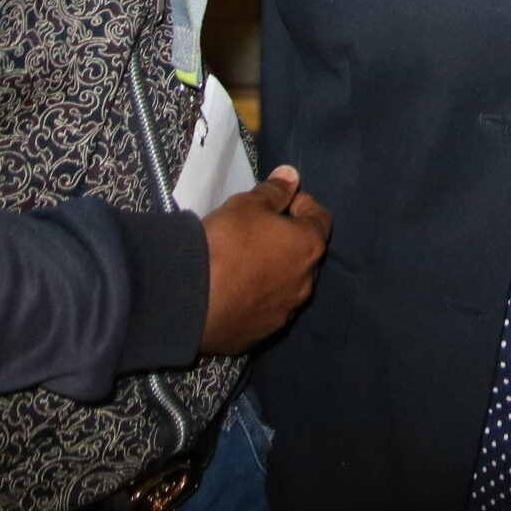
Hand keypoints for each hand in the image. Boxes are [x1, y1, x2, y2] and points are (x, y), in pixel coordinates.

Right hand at [199, 167, 330, 354]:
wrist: (189, 301)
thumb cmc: (225, 244)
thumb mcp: (247, 205)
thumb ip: (274, 191)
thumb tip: (292, 176)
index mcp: (309, 247)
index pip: (320, 218)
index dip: (302, 204)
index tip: (281, 202)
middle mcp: (306, 283)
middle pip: (305, 253)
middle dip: (288, 240)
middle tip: (258, 231)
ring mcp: (285, 313)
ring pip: (287, 284)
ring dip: (274, 271)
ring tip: (243, 263)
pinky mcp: (261, 334)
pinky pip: (266, 309)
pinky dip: (257, 298)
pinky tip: (233, 292)